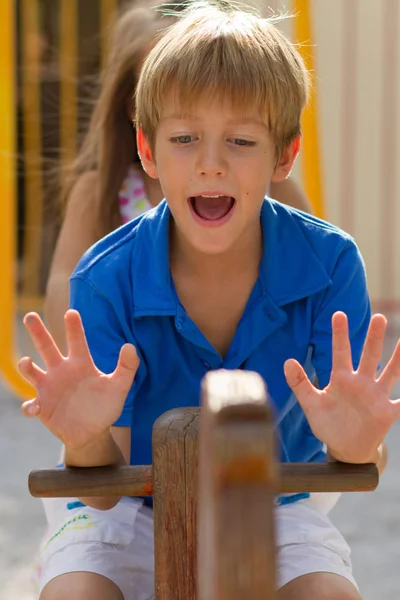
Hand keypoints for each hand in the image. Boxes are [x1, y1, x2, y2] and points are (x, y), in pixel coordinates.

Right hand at [19, 310, 138, 450]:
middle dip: (38, 331)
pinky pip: (30, 404)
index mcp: (80, 363)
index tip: (71, 312)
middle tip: (30, 316)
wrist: (92, 433)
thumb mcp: (119, 387)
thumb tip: (130, 346)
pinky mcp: (41, 406)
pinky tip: (34, 408)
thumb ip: (127, 367)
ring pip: (31, 371)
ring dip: (25, 366)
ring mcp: (49, 387)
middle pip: (46, 347)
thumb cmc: (105, 407)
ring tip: (26, 362)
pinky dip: (29, 406)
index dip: (74, 327)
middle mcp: (61, 370)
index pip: (76, 341)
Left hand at [284, 312, 399, 463]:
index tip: (338, 314)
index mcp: (341, 379)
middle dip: (374, 337)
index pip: (340, 352)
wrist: (345, 449)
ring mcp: (376, 396)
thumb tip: (287, 361)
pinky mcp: (387, 412)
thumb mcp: (310, 404)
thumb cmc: (328, 423)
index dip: (339, 334)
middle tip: (378, 317)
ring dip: (398, 358)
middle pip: (369, 356)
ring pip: (390, 373)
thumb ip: (299, 383)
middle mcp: (361, 382)